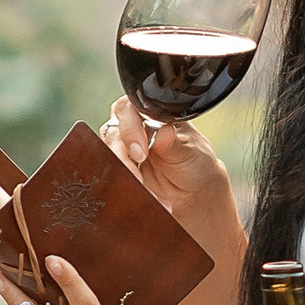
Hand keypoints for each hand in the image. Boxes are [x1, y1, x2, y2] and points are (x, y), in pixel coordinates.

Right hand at [103, 96, 241, 267]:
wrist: (194, 192)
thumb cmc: (196, 162)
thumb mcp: (190, 152)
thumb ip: (174, 143)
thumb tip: (164, 131)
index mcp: (151, 113)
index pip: (129, 108)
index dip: (130, 129)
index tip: (140, 153)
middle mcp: (133, 126)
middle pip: (112, 132)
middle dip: (122, 157)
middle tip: (138, 177)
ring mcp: (123, 148)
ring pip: (108, 154)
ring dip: (125, 175)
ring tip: (147, 192)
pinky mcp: (120, 168)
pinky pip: (112, 174)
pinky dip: (126, 186)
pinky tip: (144, 196)